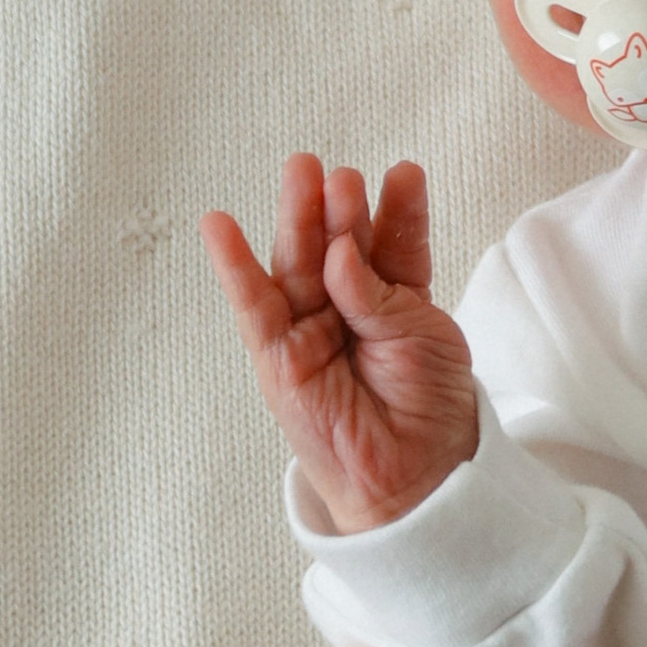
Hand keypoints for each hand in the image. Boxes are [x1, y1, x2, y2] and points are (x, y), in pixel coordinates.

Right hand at [204, 156, 477, 531]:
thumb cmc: (429, 404)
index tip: (403, 173)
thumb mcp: (424, 334)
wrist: (416, 474)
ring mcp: (311, 329)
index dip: (398, 209)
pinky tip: (218, 226)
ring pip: (299, 265)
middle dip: (337, 206)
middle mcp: (348, 307)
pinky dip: (234, 266)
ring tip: (301, 172)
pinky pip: (253, 306)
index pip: (394, 243)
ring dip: (298, 219)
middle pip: (339, 246)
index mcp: (394, 297)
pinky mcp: (278, 358)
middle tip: (334, 171)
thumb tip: (339, 253)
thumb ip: (380, 292)